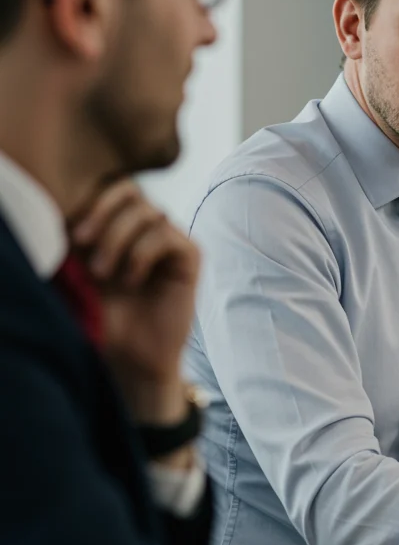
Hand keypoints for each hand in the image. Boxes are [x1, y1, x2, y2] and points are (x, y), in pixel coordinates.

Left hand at [70, 180, 199, 424]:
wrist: (131, 357)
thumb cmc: (102, 318)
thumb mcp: (79, 272)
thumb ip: (78, 238)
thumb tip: (63, 205)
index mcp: (119, 225)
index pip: (110, 187)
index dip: (89, 201)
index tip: (69, 235)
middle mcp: (146, 228)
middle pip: (130, 189)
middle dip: (102, 213)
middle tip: (81, 244)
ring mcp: (170, 240)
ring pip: (148, 211)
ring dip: (118, 240)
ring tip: (104, 274)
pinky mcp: (189, 256)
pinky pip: (167, 236)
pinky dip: (143, 254)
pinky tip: (132, 279)